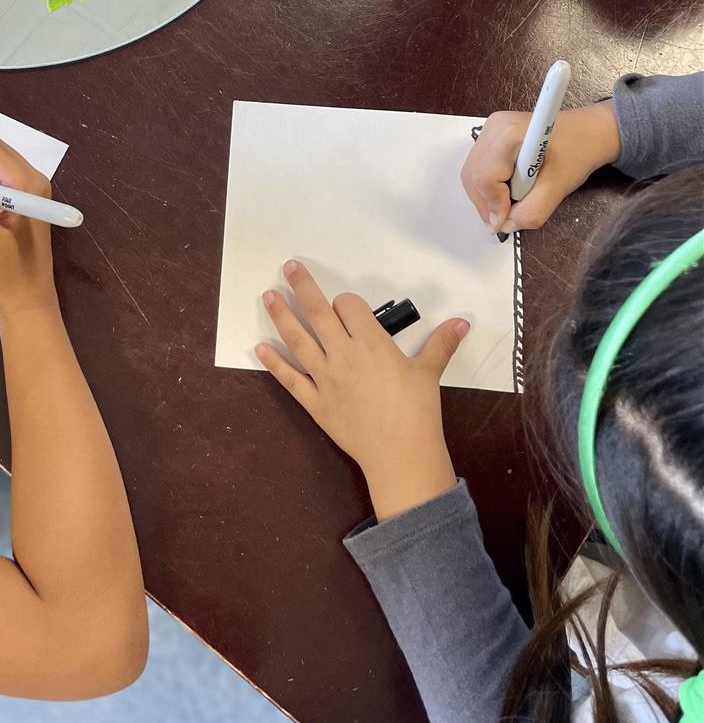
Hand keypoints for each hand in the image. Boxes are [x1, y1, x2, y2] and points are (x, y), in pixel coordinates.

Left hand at [256, 260, 468, 520]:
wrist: (401, 455)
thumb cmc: (417, 411)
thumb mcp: (429, 373)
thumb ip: (441, 343)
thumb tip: (463, 321)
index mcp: (371, 343)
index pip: (350, 306)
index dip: (348, 302)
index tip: (349, 306)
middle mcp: (343, 354)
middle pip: (317, 312)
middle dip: (302, 287)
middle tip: (288, 267)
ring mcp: (324, 378)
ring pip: (297, 340)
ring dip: (280, 316)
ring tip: (268, 296)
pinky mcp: (314, 402)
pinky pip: (290, 379)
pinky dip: (274, 363)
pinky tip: (259, 348)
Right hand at [462, 102, 620, 233]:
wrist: (588, 132)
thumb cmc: (579, 150)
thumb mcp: (558, 188)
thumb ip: (530, 212)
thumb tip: (506, 224)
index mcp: (510, 132)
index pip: (484, 178)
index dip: (493, 204)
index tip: (507, 219)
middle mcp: (495, 126)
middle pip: (473, 177)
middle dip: (489, 203)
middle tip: (508, 216)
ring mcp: (490, 129)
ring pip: (472, 175)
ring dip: (490, 196)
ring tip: (516, 196)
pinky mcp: (491, 136)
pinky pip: (478, 168)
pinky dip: (491, 186)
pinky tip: (511, 186)